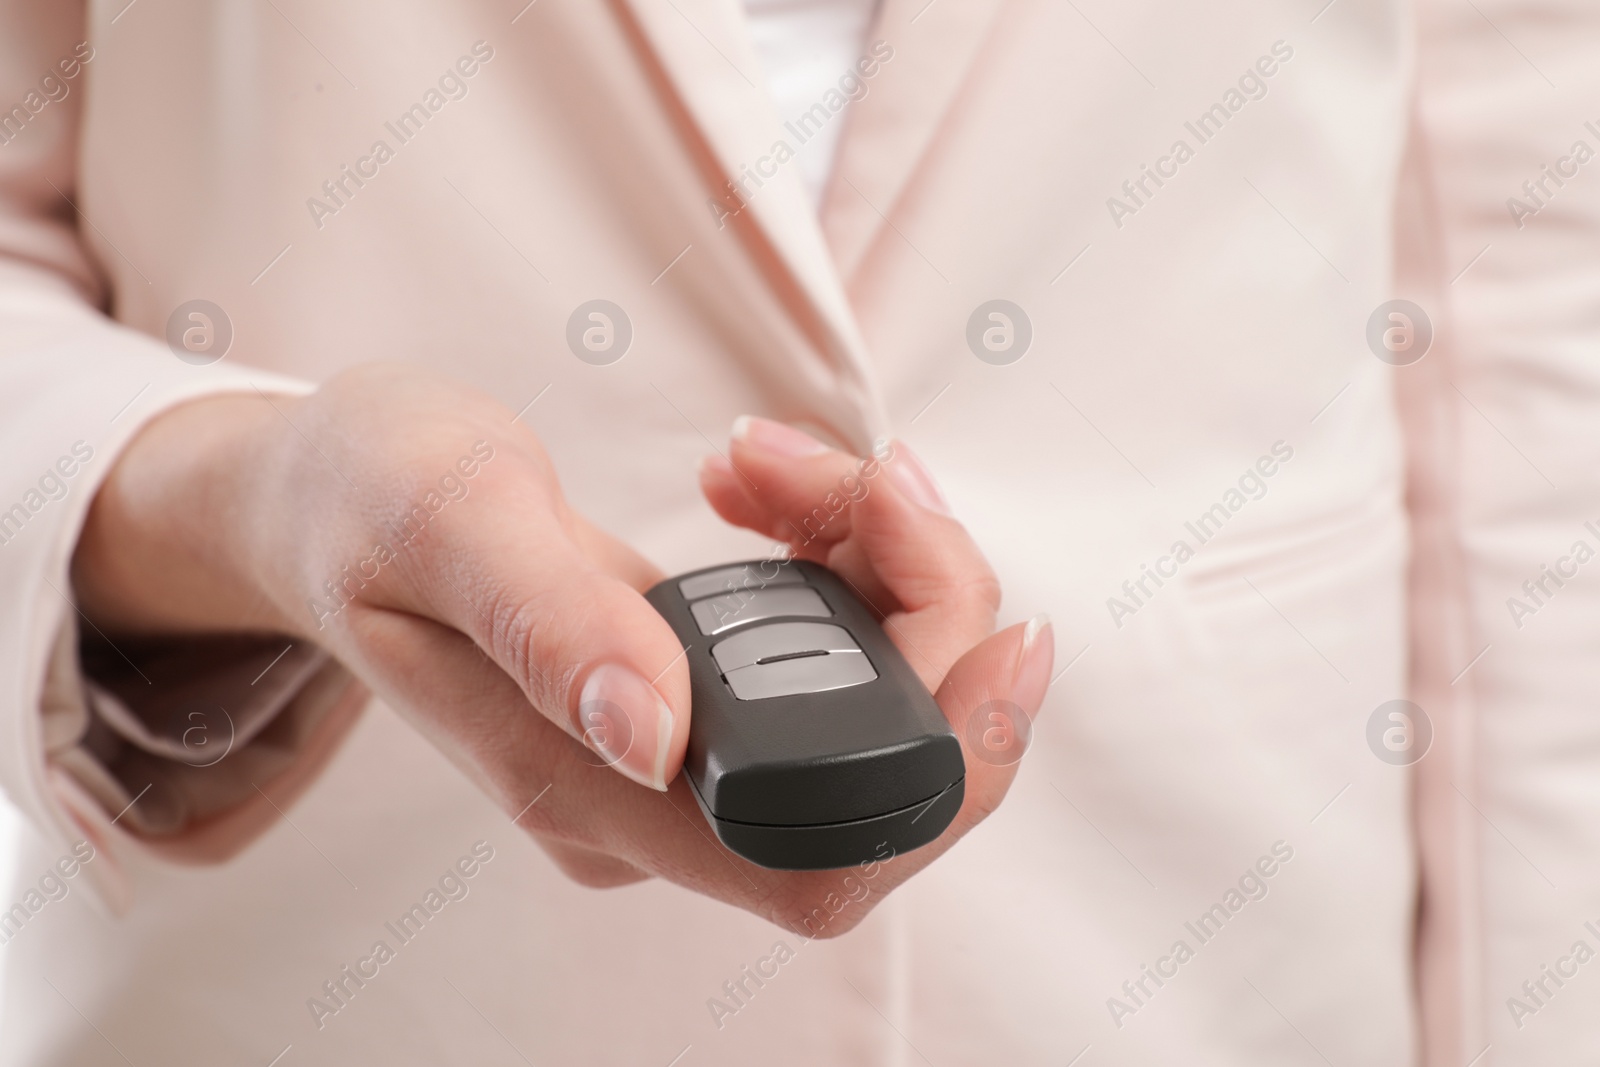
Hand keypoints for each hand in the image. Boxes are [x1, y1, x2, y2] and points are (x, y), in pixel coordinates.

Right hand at [72, 363, 1052, 931]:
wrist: (335, 499)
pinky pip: (834, 649)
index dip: (945, 776)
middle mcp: (650, 801)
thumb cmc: (368, 503)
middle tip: (877, 482)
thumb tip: (657, 732)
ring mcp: (681, 752)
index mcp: (582, 789)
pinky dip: (848, 556)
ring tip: (780, 466)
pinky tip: (780, 491)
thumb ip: (547, 619)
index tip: (1004, 635)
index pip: (816, 858)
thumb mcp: (442, 518)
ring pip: (871, 702)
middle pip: (881, 777)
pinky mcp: (701, 693)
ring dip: (885, 568)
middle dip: (928, 618)